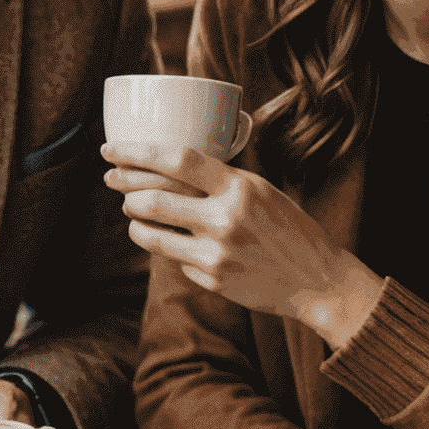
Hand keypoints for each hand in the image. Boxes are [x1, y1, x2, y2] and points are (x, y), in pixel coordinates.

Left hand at [101, 141, 380, 341]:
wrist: (316, 279)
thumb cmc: (287, 227)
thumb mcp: (259, 190)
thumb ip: (219, 180)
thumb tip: (167, 167)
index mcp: (239, 187)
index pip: (177, 160)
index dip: (137, 152)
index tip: (112, 148)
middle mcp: (225, 219)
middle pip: (153, 199)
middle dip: (124, 187)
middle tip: (112, 179)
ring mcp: (216, 254)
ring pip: (150, 234)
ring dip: (134, 222)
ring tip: (134, 213)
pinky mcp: (212, 280)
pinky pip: (174, 260)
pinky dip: (169, 249)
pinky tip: (178, 244)